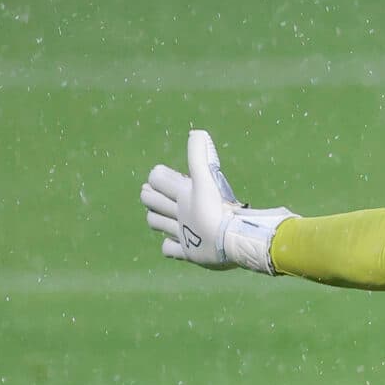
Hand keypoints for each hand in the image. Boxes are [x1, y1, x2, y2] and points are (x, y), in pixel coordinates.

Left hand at [140, 129, 292, 272]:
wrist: (233, 241)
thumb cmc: (222, 209)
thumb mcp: (209, 180)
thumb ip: (201, 156)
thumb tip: (196, 132)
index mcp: (183, 195)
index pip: (157, 180)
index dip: (157, 176)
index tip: (161, 174)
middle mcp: (178, 214)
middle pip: (152, 202)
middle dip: (150, 196)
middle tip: (153, 193)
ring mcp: (182, 234)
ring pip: (158, 224)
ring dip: (156, 218)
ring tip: (159, 216)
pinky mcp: (189, 253)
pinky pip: (171, 250)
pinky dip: (170, 245)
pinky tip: (174, 243)